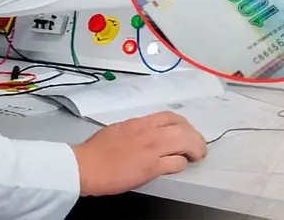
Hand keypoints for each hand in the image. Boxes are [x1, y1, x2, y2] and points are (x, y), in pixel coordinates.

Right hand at [73, 111, 207, 195]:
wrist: (85, 165)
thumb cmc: (95, 151)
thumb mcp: (116, 130)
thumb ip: (133, 130)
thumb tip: (141, 135)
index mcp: (139, 123)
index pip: (169, 117)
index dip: (183, 123)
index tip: (186, 130)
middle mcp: (148, 132)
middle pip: (182, 127)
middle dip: (195, 136)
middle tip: (198, 146)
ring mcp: (151, 149)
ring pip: (185, 141)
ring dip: (195, 148)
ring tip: (197, 155)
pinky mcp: (151, 167)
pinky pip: (176, 162)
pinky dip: (181, 164)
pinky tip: (180, 166)